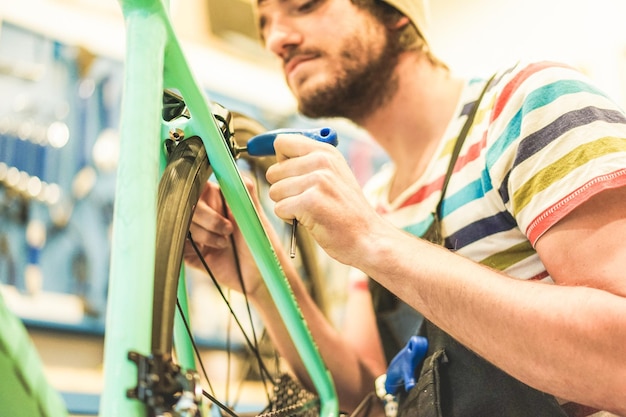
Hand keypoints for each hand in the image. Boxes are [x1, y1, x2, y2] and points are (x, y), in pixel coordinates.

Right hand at [183, 176, 263, 295]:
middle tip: (228, 229)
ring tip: (224, 243)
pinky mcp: (191, 253)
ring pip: (182, 224)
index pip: (197, 186)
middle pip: (186, 204)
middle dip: (206, 217)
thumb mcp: (256, 216)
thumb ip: (246, 192)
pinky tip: (209, 251)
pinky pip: (179, 244)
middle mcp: (206, 214)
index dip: (198, 192)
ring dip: (203, 234)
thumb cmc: (263, 246)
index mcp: (219, 200)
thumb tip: (235, 170)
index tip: (207, 201)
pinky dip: (190, 247)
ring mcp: (197, 233)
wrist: (262, 278)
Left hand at [266, 134, 383, 265]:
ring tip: (311, 211)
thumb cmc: (346, 210)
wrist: (368, 237)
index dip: (280, 162)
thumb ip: (308, 161)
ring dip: (287, 205)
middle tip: (307, 200)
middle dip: (283, 189)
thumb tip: (276, 156)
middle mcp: (322, 161)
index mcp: (326, 151)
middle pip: (273, 172)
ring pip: (275, 191)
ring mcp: (317, 181)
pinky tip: (310, 220)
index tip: (289, 176)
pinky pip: (279, 208)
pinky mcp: (311, 202)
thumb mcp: (334, 174)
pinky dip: (290, 218)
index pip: (282, 143)